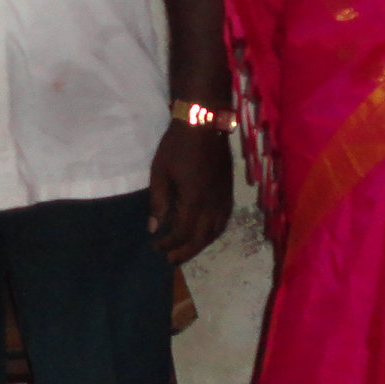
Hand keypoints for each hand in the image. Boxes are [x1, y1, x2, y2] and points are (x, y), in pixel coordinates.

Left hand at [147, 122, 231, 262]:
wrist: (204, 123)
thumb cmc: (177, 146)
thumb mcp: (160, 172)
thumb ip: (158, 202)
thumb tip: (154, 228)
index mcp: (194, 200)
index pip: (182, 232)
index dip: (169, 243)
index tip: (156, 246)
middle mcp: (213, 204)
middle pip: (201, 238)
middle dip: (185, 252)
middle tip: (170, 260)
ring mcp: (224, 198)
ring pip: (216, 231)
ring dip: (200, 245)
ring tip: (186, 250)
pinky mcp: (229, 191)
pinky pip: (224, 219)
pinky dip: (214, 232)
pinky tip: (204, 233)